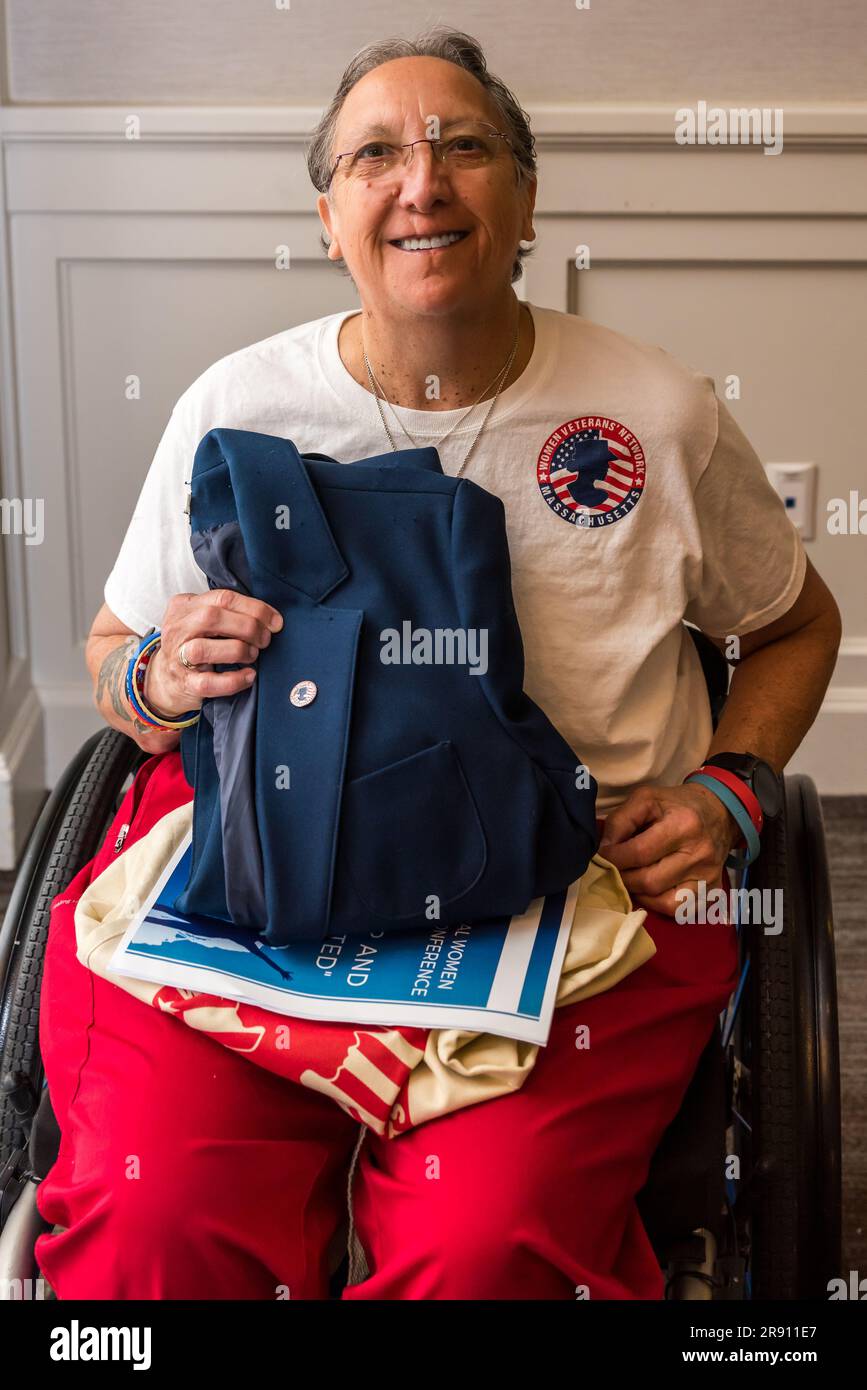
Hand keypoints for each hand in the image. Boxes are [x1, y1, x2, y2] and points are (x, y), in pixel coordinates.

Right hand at [144, 590, 282, 719]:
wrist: (167, 678)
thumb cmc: (194, 643)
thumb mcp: (202, 620)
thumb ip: (227, 612)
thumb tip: (269, 618)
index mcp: (184, 605)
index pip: (223, 597)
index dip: (255, 608)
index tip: (275, 621)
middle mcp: (177, 628)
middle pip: (212, 617)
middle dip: (248, 627)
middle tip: (265, 639)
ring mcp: (177, 656)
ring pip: (204, 649)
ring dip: (239, 650)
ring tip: (253, 655)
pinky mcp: (184, 682)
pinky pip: (209, 682)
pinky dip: (234, 680)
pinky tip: (249, 676)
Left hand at [597, 781, 742, 915]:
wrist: (718, 812)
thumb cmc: (676, 805)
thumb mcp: (645, 798)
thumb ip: (620, 821)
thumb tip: (604, 850)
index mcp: (683, 824)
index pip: (639, 853)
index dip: (614, 858)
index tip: (603, 856)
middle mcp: (699, 853)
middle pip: (649, 881)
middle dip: (624, 878)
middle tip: (614, 870)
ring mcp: (708, 875)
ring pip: (663, 901)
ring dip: (639, 893)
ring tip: (631, 879)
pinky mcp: (712, 890)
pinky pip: (680, 911)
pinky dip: (658, 905)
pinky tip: (650, 891)